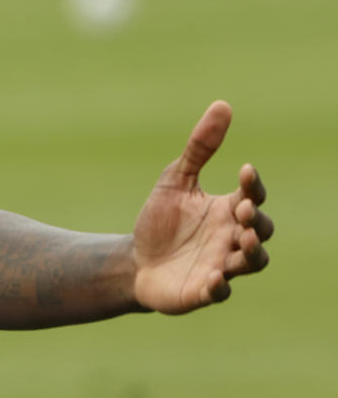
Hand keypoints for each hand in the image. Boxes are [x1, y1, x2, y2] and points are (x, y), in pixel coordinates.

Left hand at [131, 101, 273, 312]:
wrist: (135, 261)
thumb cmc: (161, 221)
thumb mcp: (175, 180)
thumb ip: (199, 149)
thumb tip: (222, 105)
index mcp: (228, 210)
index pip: (252, 195)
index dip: (252, 184)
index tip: (243, 170)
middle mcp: (232, 238)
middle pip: (262, 230)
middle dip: (258, 220)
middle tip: (243, 209)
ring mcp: (222, 266)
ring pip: (253, 262)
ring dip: (253, 252)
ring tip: (244, 240)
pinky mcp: (204, 291)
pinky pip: (221, 293)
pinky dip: (221, 287)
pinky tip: (214, 278)